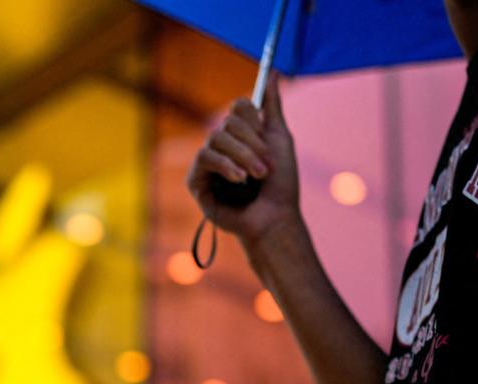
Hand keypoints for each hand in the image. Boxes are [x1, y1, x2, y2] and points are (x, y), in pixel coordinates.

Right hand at [187, 84, 300, 243]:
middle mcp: (222, 146)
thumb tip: (273, 71)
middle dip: (251, 144)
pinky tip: (238, 180)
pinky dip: (224, 166)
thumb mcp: (280, 138)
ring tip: (256, 176)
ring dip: (242, 156)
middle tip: (266, 167)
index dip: (253, 122)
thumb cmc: (280, 184)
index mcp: (240, 135)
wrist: (274, 218)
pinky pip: (204, 158)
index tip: (268, 141)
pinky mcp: (196, 181)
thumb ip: (272, 106)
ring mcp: (208, 163)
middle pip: (227, 123)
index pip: (238, 109)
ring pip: (217, 139)